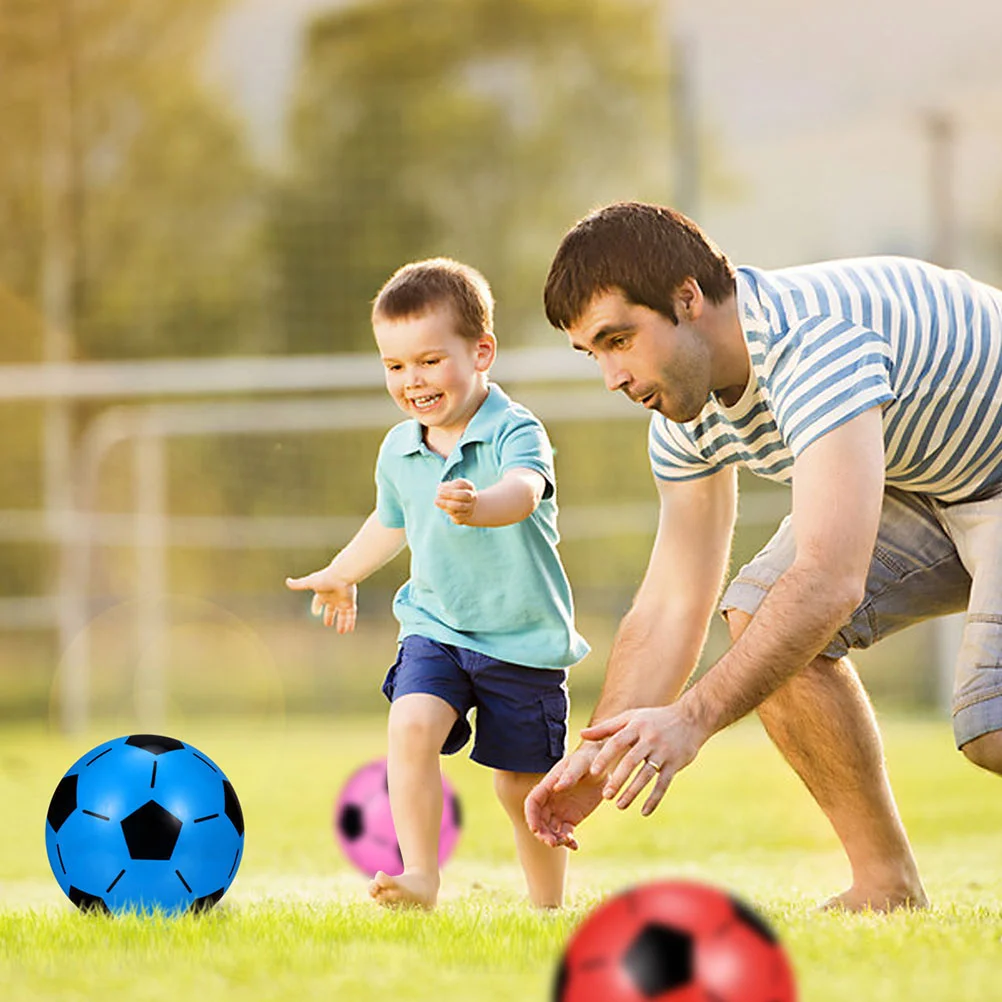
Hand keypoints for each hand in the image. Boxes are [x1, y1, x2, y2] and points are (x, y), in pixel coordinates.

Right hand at [285, 568, 357, 632]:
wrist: (342, 575)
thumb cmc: (326, 578)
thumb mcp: (310, 582)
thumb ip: (299, 584)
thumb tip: (287, 581)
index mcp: (323, 593)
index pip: (318, 602)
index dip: (316, 607)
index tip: (315, 612)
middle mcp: (333, 597)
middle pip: (331, 609)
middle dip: (329, 616)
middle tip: (328, 624)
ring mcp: (342, 600)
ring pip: (342, 614)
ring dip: (342, 623)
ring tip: (341, 631)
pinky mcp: (350, 602)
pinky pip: (351, 614)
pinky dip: (350, 621)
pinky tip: (349, 629)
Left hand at [435, 478, 477, 523]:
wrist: (463, 509)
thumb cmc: (453, 495)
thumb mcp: (449, 488)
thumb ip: (443, 488)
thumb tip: (439, 491)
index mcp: (469, 487)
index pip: (462, 484)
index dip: (451, 486)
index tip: (440, 488)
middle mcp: (472, 497)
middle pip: (465, 495)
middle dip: (450, 494)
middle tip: (439, 493)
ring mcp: (470, 507)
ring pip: (461, 506)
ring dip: (447, 503)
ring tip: (437, 501)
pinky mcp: (466, 516)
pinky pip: (457, 515)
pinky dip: (448, 510)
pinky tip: (443, 507)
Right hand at [524, 740, 607, 849]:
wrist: (603, 766)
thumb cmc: (588, 759)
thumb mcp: (581, 763)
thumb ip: (569, 775)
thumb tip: (556, 787)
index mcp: (548, 785)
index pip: (532, 802)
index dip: (531, 817)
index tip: (535, 830)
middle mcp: (551, 800)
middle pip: (539, 820)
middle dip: (542, 833)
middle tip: (553, 842)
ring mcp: (560, 810)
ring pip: (550, 829)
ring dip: (554, 839)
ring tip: (567, 841)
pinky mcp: (572, 818)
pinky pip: (565, 833)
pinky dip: (568, 842)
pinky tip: (575, 846)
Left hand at [582, 704, 707, 816]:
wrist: (691, 718)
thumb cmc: (654, 719)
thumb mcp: (630, 717)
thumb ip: (606, 728)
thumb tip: (581, 734)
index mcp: (636, 727)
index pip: (617, 742)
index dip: (605, 757)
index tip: (593, 772)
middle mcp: (649, 739)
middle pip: (631, 761)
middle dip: (618, 779)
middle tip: (605, 796)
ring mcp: (663, 752)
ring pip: (646, 775)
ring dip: (633, 792)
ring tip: (619, 805)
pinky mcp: (675, 764)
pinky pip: (663, 784)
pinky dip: (654, 799)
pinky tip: (644, 812)